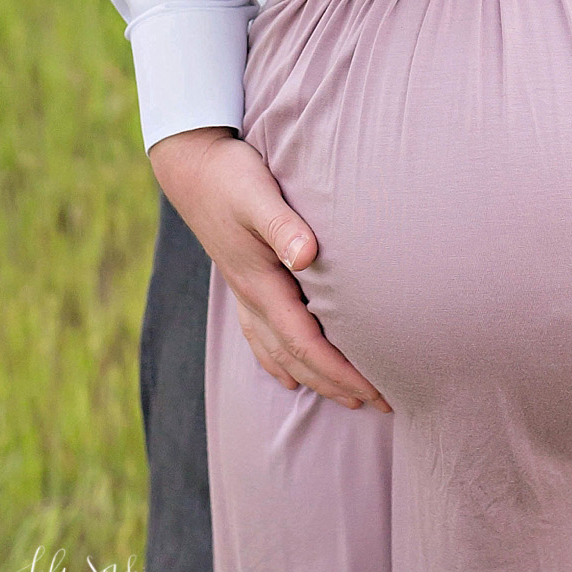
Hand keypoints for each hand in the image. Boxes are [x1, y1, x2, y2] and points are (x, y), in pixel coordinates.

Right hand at [149, 127, 391, 411]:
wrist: (190, 165)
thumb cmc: (231, 176)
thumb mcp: (258, 195)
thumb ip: (283, 226)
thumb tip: (306, 257)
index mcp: (261, 283)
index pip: (305, 343)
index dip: (340, 371)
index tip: (374, 390)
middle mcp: (251, 297)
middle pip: (296, 358)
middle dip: (337, 385)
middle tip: (381, 406)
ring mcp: (244, 293)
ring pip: (280, 353)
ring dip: (315, 379)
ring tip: (348, 399)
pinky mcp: (243, 282)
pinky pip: (261, 338)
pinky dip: (280, 362)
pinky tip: (289, 375)